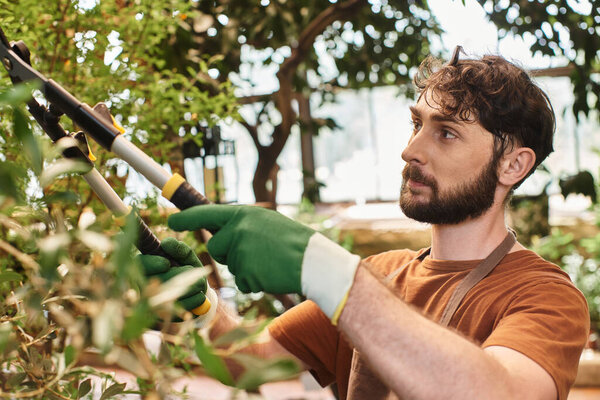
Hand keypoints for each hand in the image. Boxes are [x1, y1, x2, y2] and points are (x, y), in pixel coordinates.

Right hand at [138, 238, 217, 324]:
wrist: (198, 291)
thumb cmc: (187, 268)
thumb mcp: (186, 257)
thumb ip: (179, 249)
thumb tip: (166, 244)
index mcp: (147, 267)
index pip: (138, 265)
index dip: (150, 265)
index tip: (165, 263)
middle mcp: (145, 286)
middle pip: (152, 282)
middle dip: (174, 277)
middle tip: (191, 271)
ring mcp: (152, 303)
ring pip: (164, 298)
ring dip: (187, 289)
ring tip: (199, 284)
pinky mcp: (162, 318)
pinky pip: (174, 312)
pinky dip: (191, 303)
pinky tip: (199, 296)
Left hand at [168, 205, 359, 323]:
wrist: (314, 261)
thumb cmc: (293, 241)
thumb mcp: (267, 222)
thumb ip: (243, 225)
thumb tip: (221, 233)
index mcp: (243, 214)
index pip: (207, 213)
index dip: (187, 218)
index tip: (171, 221)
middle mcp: (237, 229)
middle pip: (216, 246)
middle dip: (229, 252)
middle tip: (256, 252)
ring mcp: (240, 251)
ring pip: (230, 265)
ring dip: (246, 268)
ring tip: (270, 261)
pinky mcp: (245, 272)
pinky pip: (242, 281)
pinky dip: (255, 282)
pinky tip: (271, 273)